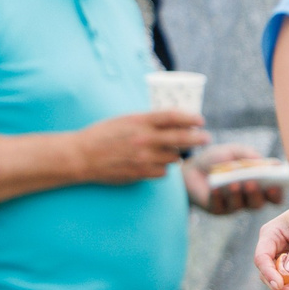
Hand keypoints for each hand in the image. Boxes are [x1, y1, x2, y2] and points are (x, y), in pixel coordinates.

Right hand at [77, 110, 207, 183]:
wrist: (82, 156)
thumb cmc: (103, 135)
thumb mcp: (125, 120)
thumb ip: (147, 121)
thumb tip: (173, 122)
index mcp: (139, 121)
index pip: (172, 116)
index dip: (190, 118)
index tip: (200, 120)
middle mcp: (144, 139)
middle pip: (181, 138)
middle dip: (198, 138)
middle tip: (206, 138)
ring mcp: (144, 157)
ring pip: (174, 157)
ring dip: (175, 155)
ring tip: (168, 151)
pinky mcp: (141, 173)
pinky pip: (163, 172)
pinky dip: (162, 168)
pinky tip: (154, 164)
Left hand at [185, 143, 283, 215]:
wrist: (191, 167)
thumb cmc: (217, 159)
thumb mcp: (235, 152)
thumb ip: (252, 156)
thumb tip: (274, 164)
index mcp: (258, 186)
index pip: (273, 196)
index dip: (277, 193)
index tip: (276, 185)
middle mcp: (248, 199)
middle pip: (258, 203)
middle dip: (257, 195)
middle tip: (252, 183)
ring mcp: (232, 205)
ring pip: (240, 206)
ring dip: (237, 195)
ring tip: (233, 183)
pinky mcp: (216, 208)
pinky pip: (219, 206)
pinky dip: (218, 197)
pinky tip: (215, 189)